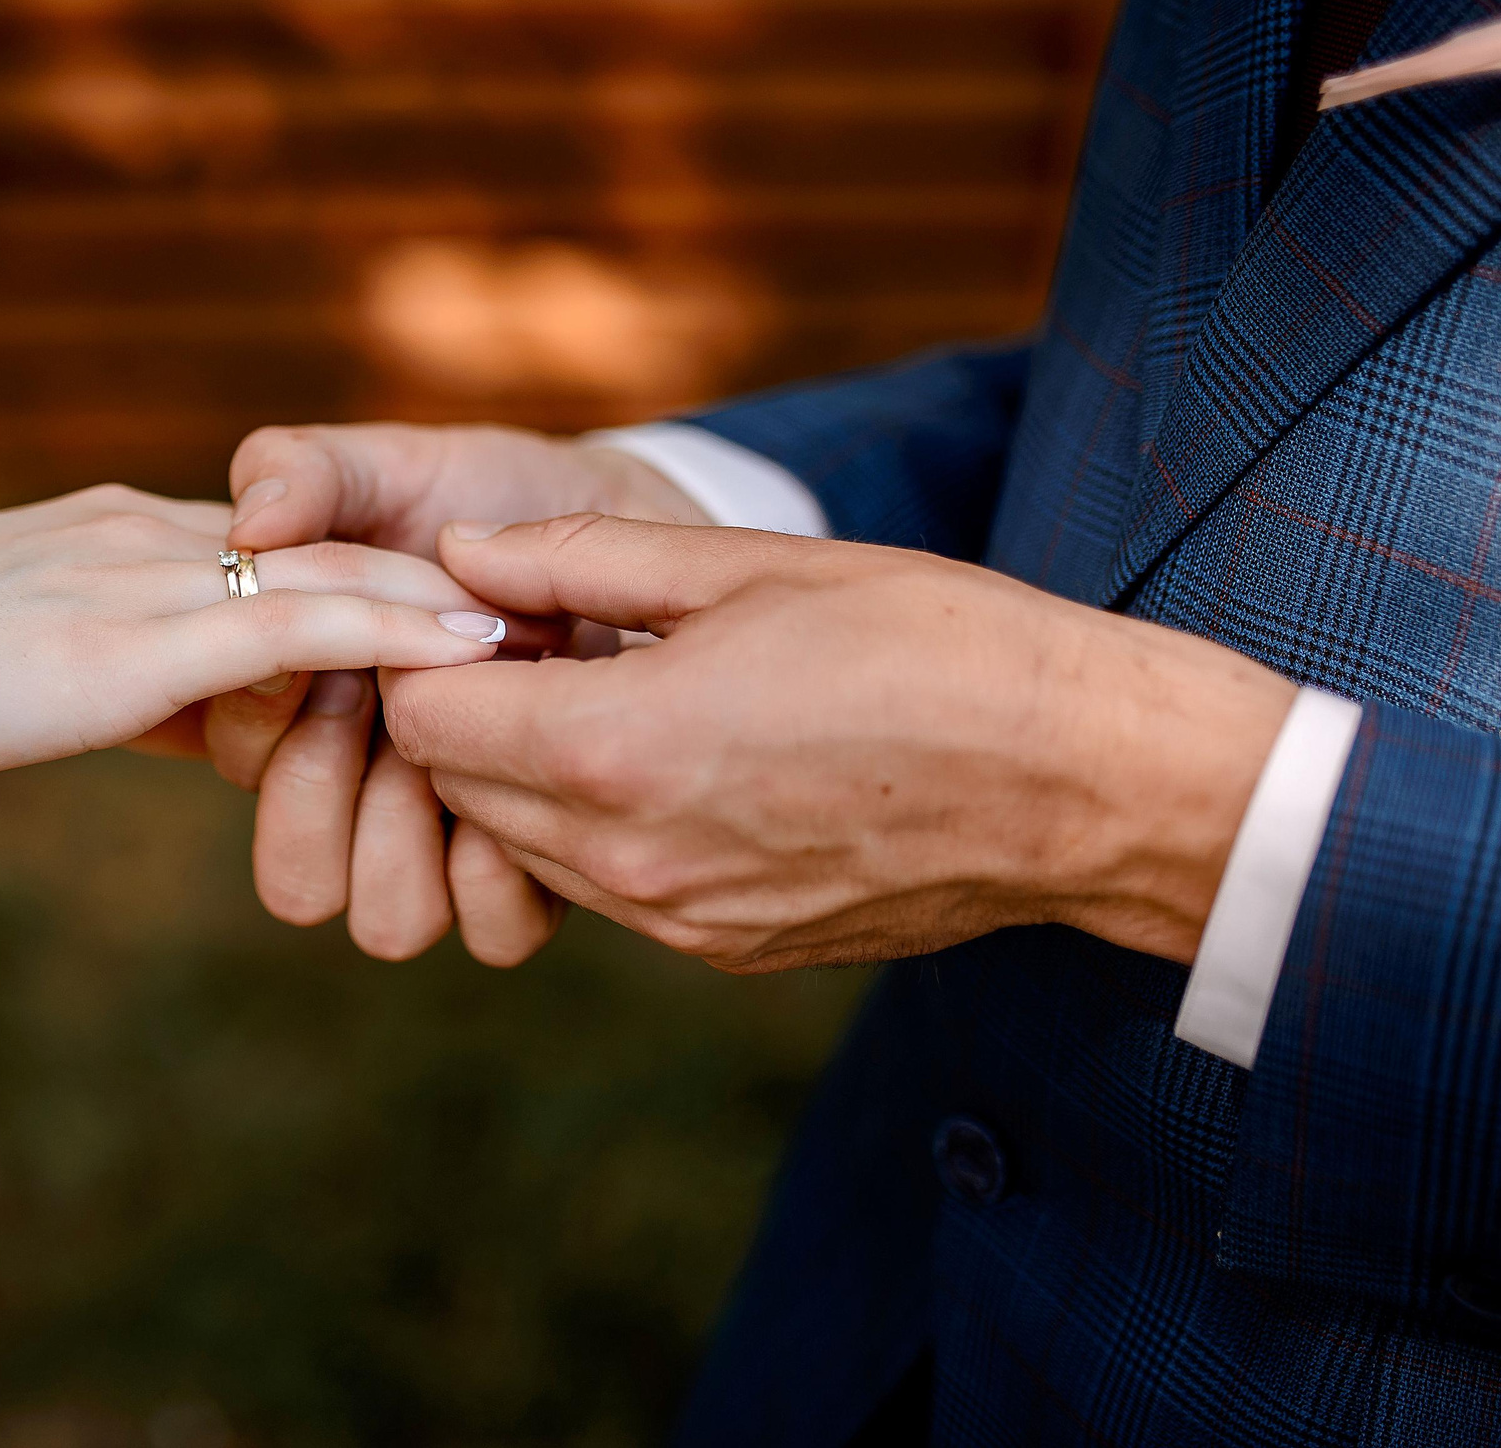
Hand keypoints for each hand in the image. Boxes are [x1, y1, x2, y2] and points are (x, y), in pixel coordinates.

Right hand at [0, 485, 509, 823]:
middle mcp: (141, 534)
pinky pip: (300, 626)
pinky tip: (474, 654)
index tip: (461, 603)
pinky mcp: (132, 641)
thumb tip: (121, 707)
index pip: (269, 548)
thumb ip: (71, 666)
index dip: (369, 575)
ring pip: (338, 574)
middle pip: (327, 546)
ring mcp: (141, 578)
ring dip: (447, 601)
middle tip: (545, 609)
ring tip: (551, 624)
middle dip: (435, 577)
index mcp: (105, 534)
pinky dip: (396, 634)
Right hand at [203, 423, 704, 964]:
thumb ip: (303, 471)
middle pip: (298, 876)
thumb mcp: (388, 465)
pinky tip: (546, 768)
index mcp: (288, 714)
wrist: (622, 526)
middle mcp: (353, 798)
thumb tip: (252, 525)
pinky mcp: (527, 877)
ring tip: (480, 725)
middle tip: (393, 687)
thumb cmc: (485, 495)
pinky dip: (513, 861)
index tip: (329, 645)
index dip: (265, 715)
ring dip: (429, 829)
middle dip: (338, 788)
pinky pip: (494, 931)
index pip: (234, 766)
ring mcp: (438, 848)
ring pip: (389, 920)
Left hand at [381, 515, 1295, 972]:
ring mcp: (674, 920)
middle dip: (471, 709)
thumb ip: (575, 560)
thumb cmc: (927, 644)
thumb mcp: (742, 566)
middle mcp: (624, 857)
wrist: (1078, 781)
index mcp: (612, 749)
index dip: (435, 648)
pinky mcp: (722, 950)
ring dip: (530, 772)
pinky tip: (680, 757)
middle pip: (455, 788)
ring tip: (618, 691)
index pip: (423, 715)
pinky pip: (605, 887)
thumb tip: (459, 550)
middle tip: (549, 637)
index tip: (495, 604)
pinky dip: (600, 825)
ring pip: (522, 846)